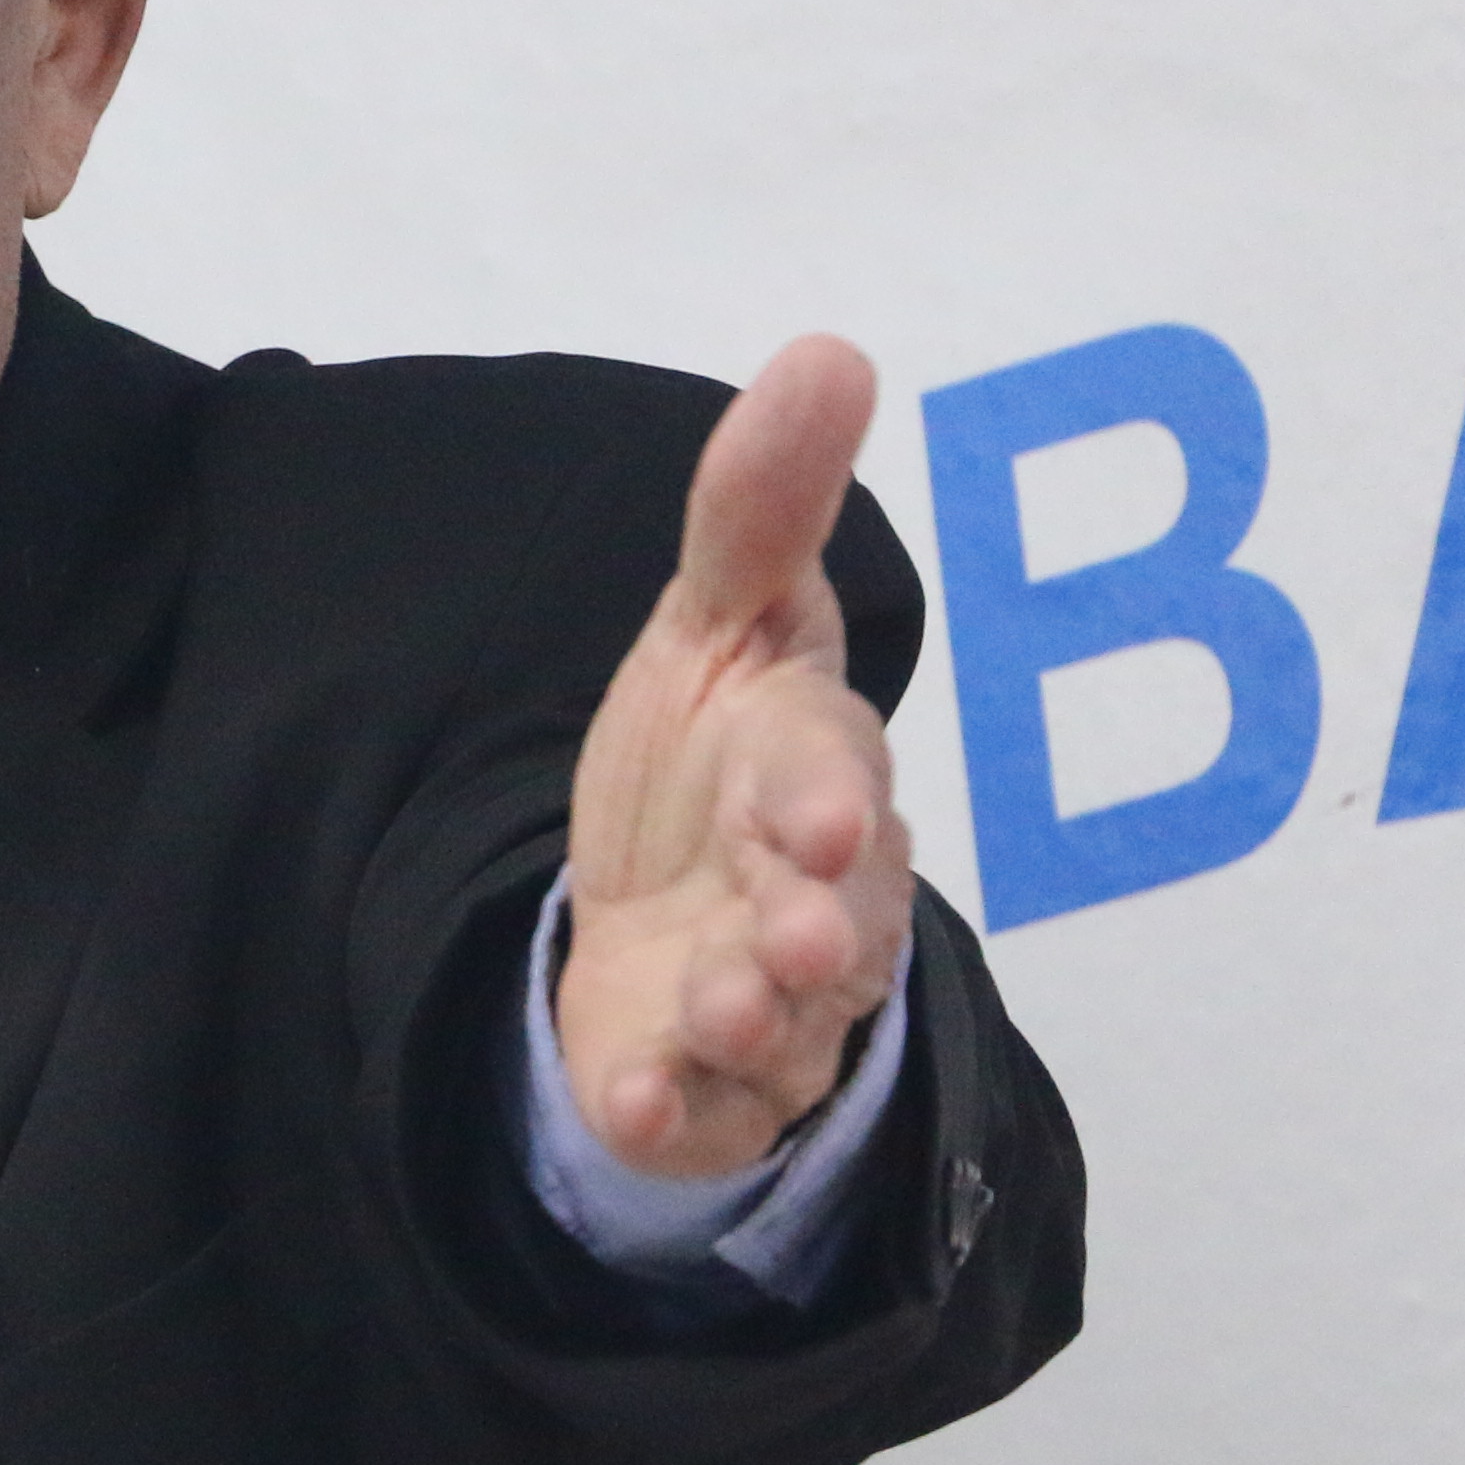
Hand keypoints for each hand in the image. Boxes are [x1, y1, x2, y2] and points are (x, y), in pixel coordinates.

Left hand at [554, 337, 915, 1179]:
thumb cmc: (709, 767)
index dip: (829, 800)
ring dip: (749, 1017)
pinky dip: (670, 1111)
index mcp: (816, 780)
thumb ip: (758, 509)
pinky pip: (699, 1113)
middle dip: (812, 929)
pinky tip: (631, 1102)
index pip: (833, 782)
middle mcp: (814, 901)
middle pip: (831, 921)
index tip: (812, 817)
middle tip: (778, 935)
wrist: (657, 920)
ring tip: (716, 1002)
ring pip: (781, 1024)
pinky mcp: (707, 1090)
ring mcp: (769, 1008)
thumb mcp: (718, 627)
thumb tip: (829, 351)